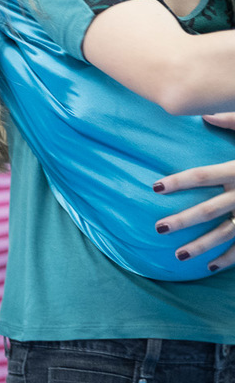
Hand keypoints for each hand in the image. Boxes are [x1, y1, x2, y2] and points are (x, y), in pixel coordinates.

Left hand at [154, 120, 234, 270]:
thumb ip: (232, 120)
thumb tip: (204, 114)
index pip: (203, 176)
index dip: (179, 182)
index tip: (154, 187)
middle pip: (209, 210)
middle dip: (183, 220)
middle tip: (159, 227)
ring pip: (225, 233)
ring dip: (202, 246)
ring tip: (178, 255)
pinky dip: (229, 259)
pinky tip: (210, 267)